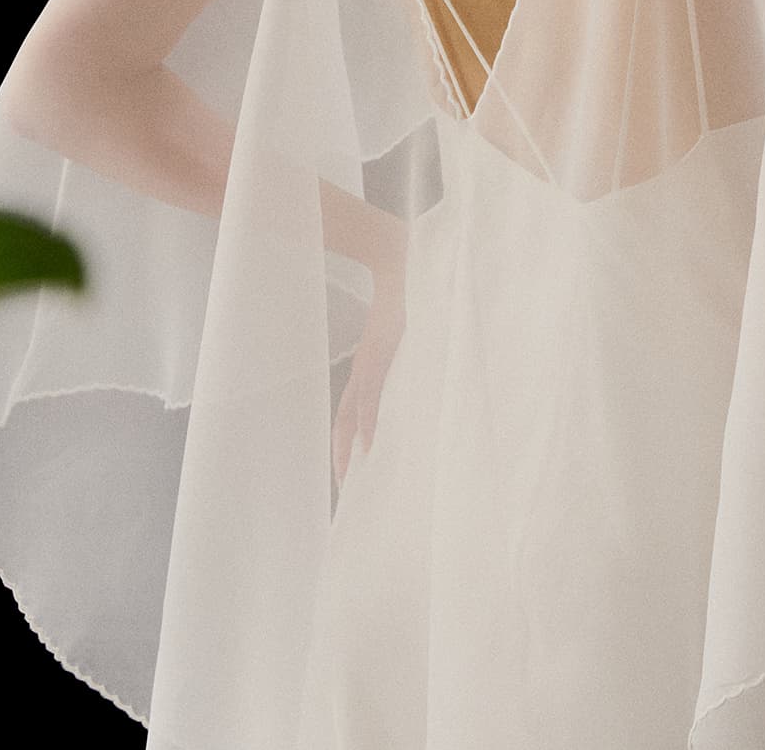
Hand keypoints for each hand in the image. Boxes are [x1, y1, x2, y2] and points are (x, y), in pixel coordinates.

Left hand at [332, 275, 405, 493]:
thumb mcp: (406, 348)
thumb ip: (407, 372)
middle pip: (345, 423)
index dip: (346, 447)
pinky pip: (371, 396)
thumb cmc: (410, 310)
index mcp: (368, 371)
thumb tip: (420, 397)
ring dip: (350, 448)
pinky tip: (369, 444)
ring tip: (353, 480)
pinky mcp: (379, 357)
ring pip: (352, 415)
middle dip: (344, 457)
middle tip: (347, 492)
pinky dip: (369, 421)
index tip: (349, 478)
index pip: (350, 417)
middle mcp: (364, 372)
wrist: (404, 272)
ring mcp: (370, 365)